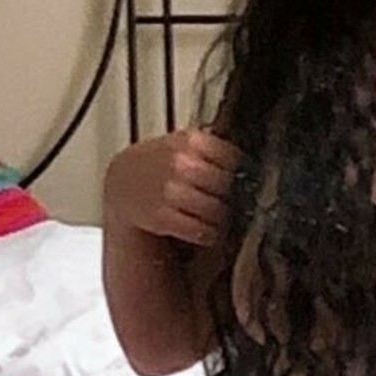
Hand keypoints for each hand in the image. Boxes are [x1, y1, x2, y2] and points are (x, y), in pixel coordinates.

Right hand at [103, 129, 241, 247]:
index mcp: (191, 140)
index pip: (234, 159)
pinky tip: (205, 229)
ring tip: (218, 218)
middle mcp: (181, 163)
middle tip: (233, 203)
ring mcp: (171, 190)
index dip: (241, 174)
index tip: (243, 182)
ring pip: (218, 212)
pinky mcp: (163, 217)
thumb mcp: (183, 143)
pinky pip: (203, 232)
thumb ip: (213, 149)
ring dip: (222, 219)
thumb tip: (252, 165)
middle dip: (233, 197)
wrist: (123, 182)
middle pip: (229, 187)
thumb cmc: (159, 163)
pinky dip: (208, 234)